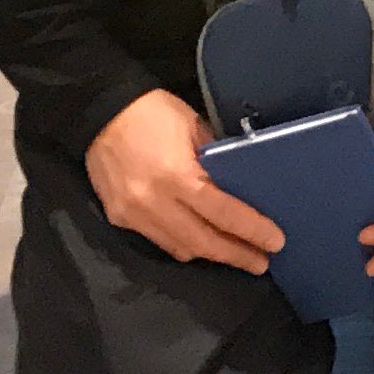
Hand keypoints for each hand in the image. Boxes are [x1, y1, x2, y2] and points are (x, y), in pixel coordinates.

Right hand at [85, 88, 281, 271]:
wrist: (99, 112)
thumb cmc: (153, 111)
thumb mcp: (195, 126)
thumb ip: (215, 159)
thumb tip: (238, 184)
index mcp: (177, 175)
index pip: (222, 212)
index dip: (251, 230)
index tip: (275, 242)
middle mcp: (154, 202)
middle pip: (202, 241)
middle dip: (235, 255)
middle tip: (262, 262)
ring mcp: (134, 215)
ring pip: (180, 248)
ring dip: (210, 254)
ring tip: (237, 256)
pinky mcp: (119, 219)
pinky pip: (158, 241)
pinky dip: (183, 245)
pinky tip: (201, 243)